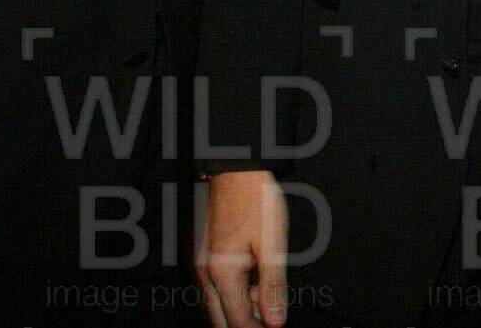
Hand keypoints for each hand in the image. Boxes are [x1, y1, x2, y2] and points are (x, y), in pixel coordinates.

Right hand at [198, 170, 287, 327]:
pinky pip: (219, 286)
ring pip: (219, 303)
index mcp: (222, 274)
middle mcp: (207, 273)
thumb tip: (275, 322)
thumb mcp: (272, 245)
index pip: (238, 321)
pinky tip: (257, 283)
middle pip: (221, 319)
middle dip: (244, 325)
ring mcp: (205, 263)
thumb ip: (272, 287)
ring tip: (269, 300)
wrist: (238, 167)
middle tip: (270, 321)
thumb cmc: (256, 200)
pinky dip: (237, 293)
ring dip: (242, 310)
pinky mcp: (208, 254)